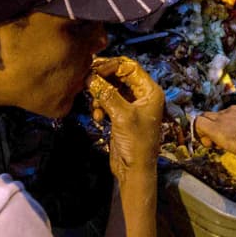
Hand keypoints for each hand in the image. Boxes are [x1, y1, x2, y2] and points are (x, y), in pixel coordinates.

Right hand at [89, 57, 162, 182]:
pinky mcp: (121, 115)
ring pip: (111, 88)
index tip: (93, 69)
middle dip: (103, 80)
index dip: (111, 65)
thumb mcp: (122, 115)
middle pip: (119, 76)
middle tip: (86, 81)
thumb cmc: (136, 142)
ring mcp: (132, 105)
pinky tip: (97, 117)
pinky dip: (100, 106)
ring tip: (95, 107)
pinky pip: (108, 101)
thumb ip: (106, 93)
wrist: (134, 170)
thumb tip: (89, 76)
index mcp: (150, 91)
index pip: (130, 67)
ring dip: (100, 95)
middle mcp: (142, 95)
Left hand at [194, 104, 235, 164]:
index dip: (234, 123)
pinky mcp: (217, 128)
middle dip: (221, 127)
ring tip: (214, 143)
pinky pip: (199, 124)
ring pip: (208, 118)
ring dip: (209, 130)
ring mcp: (226, 117)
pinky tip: (208, 144)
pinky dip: (199, 133)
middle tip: (225, 142)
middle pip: (222, 114)